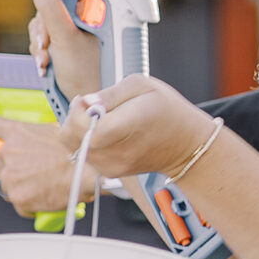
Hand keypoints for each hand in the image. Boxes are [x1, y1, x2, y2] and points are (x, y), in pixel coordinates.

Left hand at [0, 117, 95, 216]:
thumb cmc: (79, 151)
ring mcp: (11, 176)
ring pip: (11, 188)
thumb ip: (35, 142)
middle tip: (38, 175)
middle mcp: (8, 153)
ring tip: (47, 185)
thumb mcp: (54, 135)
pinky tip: (48, 197)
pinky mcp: (18, 196)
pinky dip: (33, 205)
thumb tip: (36, 153)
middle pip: (1, 168)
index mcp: (17, 133)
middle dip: (16, 174)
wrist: (88, 168)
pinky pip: (21, 206)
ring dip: (25, 190)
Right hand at [30, 0, 102, 100]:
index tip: (47, 34)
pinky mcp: (60, 46)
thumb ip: (51, 11)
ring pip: (40, 30)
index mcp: (86, 13)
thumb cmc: (84, 72)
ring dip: (39, 48)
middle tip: (46, 50)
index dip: (46, 14)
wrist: (84, 99)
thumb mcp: (65, 38)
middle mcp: (78, 21)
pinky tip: (46, 66)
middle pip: (44, 15)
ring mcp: (68, 34)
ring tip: (47, 63)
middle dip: (41, 35)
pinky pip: (40, 43)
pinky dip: (40, 55)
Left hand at [60, 73, 214, 180]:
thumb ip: (110, 93)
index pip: (85, 126)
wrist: (186, 146)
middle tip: (90, 108)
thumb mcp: (143, 85)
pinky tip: (105, 133)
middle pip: (72, 138)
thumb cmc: (168, 112)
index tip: (87, 101)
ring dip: (80, 131)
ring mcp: (114, 165)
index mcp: (127, 125)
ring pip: (74, 147)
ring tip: (101, 120)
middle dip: (73, 118)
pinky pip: (84, 155)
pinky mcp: (111, 172)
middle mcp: (118, 151)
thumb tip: (86, 102)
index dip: (78, 110)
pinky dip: (88, 142)